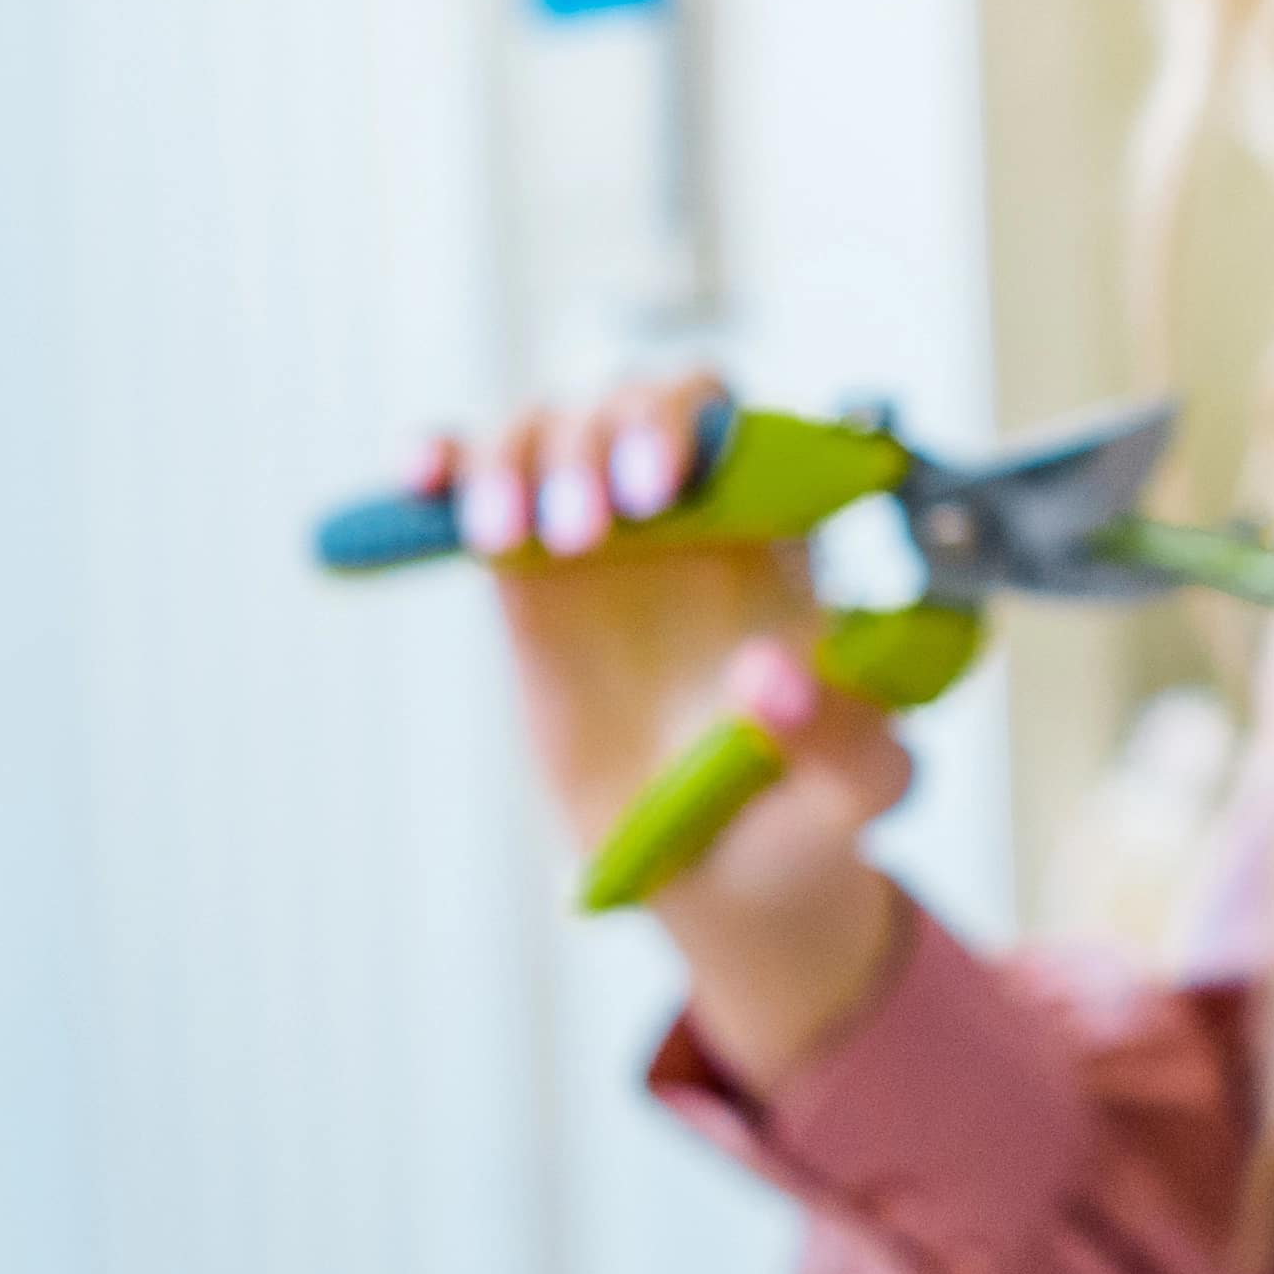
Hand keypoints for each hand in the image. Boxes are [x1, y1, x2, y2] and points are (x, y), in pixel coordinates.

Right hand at [417, 371, 910, 1078]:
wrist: (710, 871)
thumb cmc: (801, 813)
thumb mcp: (852, 795)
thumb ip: (844, 743)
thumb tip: (773, 677)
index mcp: (776, 537)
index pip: (736, 423)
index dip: (692, 427)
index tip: (660, 492)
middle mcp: (689, 513)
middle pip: (633, 402)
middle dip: (601, 438)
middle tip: (590, 532)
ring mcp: (602, 533)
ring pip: (545, 429)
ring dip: (512, 457)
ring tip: (504, 538)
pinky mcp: (526, 573)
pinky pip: (476, 484)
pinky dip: (443, 459)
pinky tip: (420, 476)